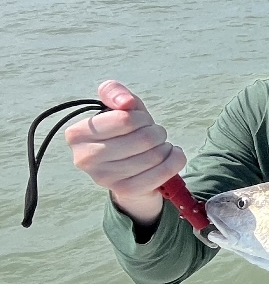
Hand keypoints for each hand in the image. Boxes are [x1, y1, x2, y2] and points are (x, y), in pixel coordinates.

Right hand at [64, 80, 184, 225]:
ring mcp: (104, 178)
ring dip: (165, 146)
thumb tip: (125, 102)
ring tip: (160, 146)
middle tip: (154, 135)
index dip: (141, 117)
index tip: (140, 121)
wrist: (129, 171)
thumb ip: (114, 92)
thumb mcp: (117, 107)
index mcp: (77, 134)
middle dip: (156, 132)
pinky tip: (172, 156)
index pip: (125, 119)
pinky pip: (163, 172)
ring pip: (155, 155)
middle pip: (143, 138)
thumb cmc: (123, 134)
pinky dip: (175, 160)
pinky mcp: (125, 191)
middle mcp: (85, 158)